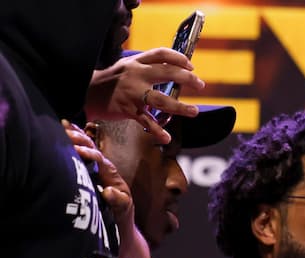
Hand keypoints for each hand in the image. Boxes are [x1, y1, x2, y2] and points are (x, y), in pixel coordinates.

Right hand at [61, 121, 132, 223]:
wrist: (118, 221)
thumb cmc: (120, 214)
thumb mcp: (123, 209)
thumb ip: (118, 201)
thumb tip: (109, 191)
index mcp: (111, 175)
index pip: (100, 159)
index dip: (89, 153)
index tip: (76, 151)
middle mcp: (103, 168)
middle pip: (92, 147)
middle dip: (80, 138)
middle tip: (66, 130)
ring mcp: (95, 168)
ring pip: (85, 148)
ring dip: (75, 136)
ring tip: (62, 124)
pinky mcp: (87, 171)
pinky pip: (79, 155)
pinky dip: (71, 143)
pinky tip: (61, 133)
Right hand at [87, 48, 204, 143]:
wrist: (86, 93)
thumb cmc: (112, 81)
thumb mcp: (127, 67)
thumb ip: (147, 68)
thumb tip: (174, 70)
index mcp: (136, 63)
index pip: (160, 54)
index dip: (178, 58)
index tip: (191, 65)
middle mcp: (135, 75)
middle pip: (166, 73)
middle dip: (186, 78)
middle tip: (200, 84)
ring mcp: (132, 93)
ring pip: (160, 99)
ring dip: (180, 107)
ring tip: (194, 111)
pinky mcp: (128, 109)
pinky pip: (146, 122)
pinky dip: (157, 131)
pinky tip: (167, 138)